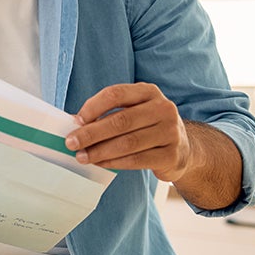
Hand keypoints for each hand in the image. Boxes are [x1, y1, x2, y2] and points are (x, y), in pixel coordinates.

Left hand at [65, 82, 192, 182]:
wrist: (183, 148)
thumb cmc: (147, 126)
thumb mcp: (132, 111)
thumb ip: (108, 114)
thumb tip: (75, 123)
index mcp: (149, 92)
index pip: (116, 94)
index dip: (93, 107)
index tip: (76, 121)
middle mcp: (163, 108)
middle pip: (121, 120)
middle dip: (92, 133)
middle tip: (71, 142)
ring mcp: (170, 132)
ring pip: (127, 143)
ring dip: (100, 151)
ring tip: (82, 156)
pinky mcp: (171, 155)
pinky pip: (136, 160)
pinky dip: (114, 162)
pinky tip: (100, 163)